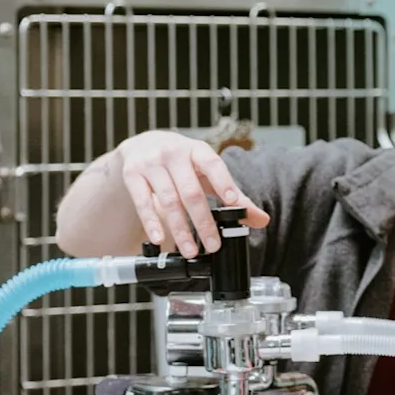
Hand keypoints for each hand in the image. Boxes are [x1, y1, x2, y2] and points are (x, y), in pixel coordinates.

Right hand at [115, 130, 269, 257]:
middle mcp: (173, 154)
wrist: (143, 144)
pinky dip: (151, 222)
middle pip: (190, 192)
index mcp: (198, 151)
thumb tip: (262, 220)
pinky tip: (158, 239)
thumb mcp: (209, 173)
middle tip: (213, 246)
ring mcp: (151, 163)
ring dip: (180, 229)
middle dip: (203, 222)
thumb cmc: (185, 163)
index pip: (213, 165)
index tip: (231, 202)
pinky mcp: (132, 174)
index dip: (223, 183)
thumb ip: (235, 196)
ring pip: (168, 200)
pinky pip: (142, 201)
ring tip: (190, 251)